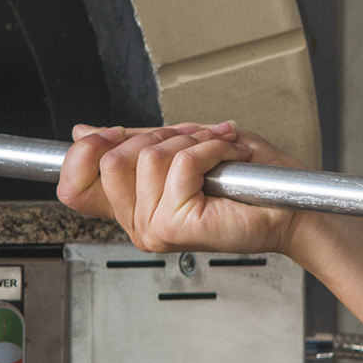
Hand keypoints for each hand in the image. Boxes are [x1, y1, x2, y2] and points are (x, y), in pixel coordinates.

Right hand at [57, 122, 306, 256]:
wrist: (288, 203)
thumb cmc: (247, 180)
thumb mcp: (179, 148)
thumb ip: (132, 142)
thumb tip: (84, 133)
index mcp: (134, 209)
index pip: (74, 188)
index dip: (83, 153)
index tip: (106, 134)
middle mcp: (139, 224)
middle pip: (111, 161)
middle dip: (159, 135)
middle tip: (194, 141)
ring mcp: (155, 229)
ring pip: (149, 157)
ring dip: (193, 140)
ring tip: (219, 152)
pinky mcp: (177, 225)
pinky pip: (181, 165)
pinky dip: (211, 148)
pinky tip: (228, 158)